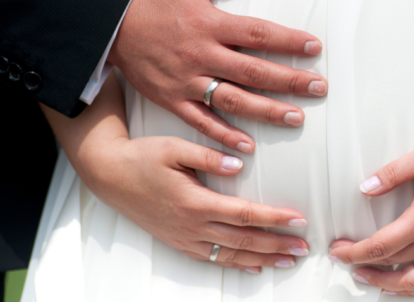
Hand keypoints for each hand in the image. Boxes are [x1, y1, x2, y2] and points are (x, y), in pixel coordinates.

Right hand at [80, 134, 310, 273]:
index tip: (298, 220)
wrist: (110, 176)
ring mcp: (184, 237)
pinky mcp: (178, 241)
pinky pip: (212, 259)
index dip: (274, 218)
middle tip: (303, 248)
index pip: (244, 214)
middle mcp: (192, 225)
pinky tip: (253, 266)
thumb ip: (208, 155)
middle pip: (244, 240)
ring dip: (262, 259)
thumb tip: (239, 163)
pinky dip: (236, 264)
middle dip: (277, 245)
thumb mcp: (174, 147)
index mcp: (194, 202)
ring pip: (231, 255)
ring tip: (288, 261)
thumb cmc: (142, 158)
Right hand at [109, 0, 327, 153]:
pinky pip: (201, 122)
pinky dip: (224, 136)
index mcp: (208, 24)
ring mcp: (187, 81)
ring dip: (266, 111)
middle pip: (253, 71)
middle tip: (318, 88)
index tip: (314, 48)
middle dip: (290, 80)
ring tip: (296, 118)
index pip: (257, 33)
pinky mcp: (172, 100)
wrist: (110, 24)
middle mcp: (201, 55)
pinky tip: (248, 147)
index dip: (288, 41)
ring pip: (233, 100)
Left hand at [328, 140, 413, 295]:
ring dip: (385, 283)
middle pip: (391, 265)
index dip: (354, 253)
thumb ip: (390, 174)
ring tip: (365, 277)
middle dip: (361, 264)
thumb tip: (365, 188)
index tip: (337, 251)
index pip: (380, 247)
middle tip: (343, 258)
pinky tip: (400, 286)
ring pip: (413, 283)